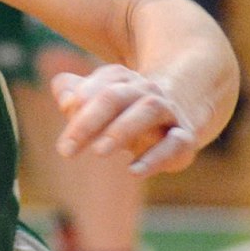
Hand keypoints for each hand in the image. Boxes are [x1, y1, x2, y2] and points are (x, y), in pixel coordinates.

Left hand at [50, 65, 200, 177]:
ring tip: (99, 152)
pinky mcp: (184, 139)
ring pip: (148, 110)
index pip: (100, 83)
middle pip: (116, 96)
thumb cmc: (123, 112)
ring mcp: (168, 113)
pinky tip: (133, 171)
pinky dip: (154, 159)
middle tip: (66, 149)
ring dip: (122, 130)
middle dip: (89, 120)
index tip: (65, 114)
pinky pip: (174, 144)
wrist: (175, 119)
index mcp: (122, 79)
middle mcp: (146, 91)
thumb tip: (65, 100)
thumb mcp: (96, 102)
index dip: (81, 98)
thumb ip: (73, 95)